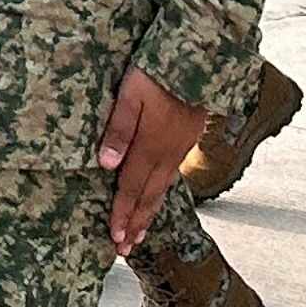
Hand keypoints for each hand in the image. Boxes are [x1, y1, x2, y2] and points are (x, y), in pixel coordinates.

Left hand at [95, 65, 210, 253]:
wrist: (200, 57)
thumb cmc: (158, 71)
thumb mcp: (131, 95)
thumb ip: (119, 129)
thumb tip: (105, 165)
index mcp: (150, 146)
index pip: (131, 189)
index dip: (122, 215)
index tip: (116, 240)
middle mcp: (166, 154)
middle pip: (148, 196)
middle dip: (135, 224)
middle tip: (125, 249)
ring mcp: (179, 148)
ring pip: (162, 188)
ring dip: (149, 213)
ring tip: (139, 233)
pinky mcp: (187, 140)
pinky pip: (171, 175)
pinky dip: (161, 193)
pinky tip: (157, 195)